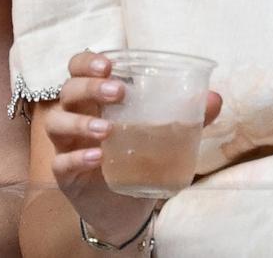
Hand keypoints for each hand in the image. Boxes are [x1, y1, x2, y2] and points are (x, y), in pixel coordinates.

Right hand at [43, 51, 222, 242]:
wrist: (128, 210)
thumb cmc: (140, 160)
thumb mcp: (165, 136)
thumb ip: (188, 116)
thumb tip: (215, 97)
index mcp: (96, 99)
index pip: (79, 69)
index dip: (87, 62)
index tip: (108, 64)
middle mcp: (77, 116)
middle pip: (68, 90)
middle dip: (90, 86)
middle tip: (118, 92)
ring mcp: (68, 145)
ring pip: (57, 123)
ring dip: (80, 121)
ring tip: (107, 129)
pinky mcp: (65, 174)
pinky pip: (61, 162)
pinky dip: (77, 157)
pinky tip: (97, 157)